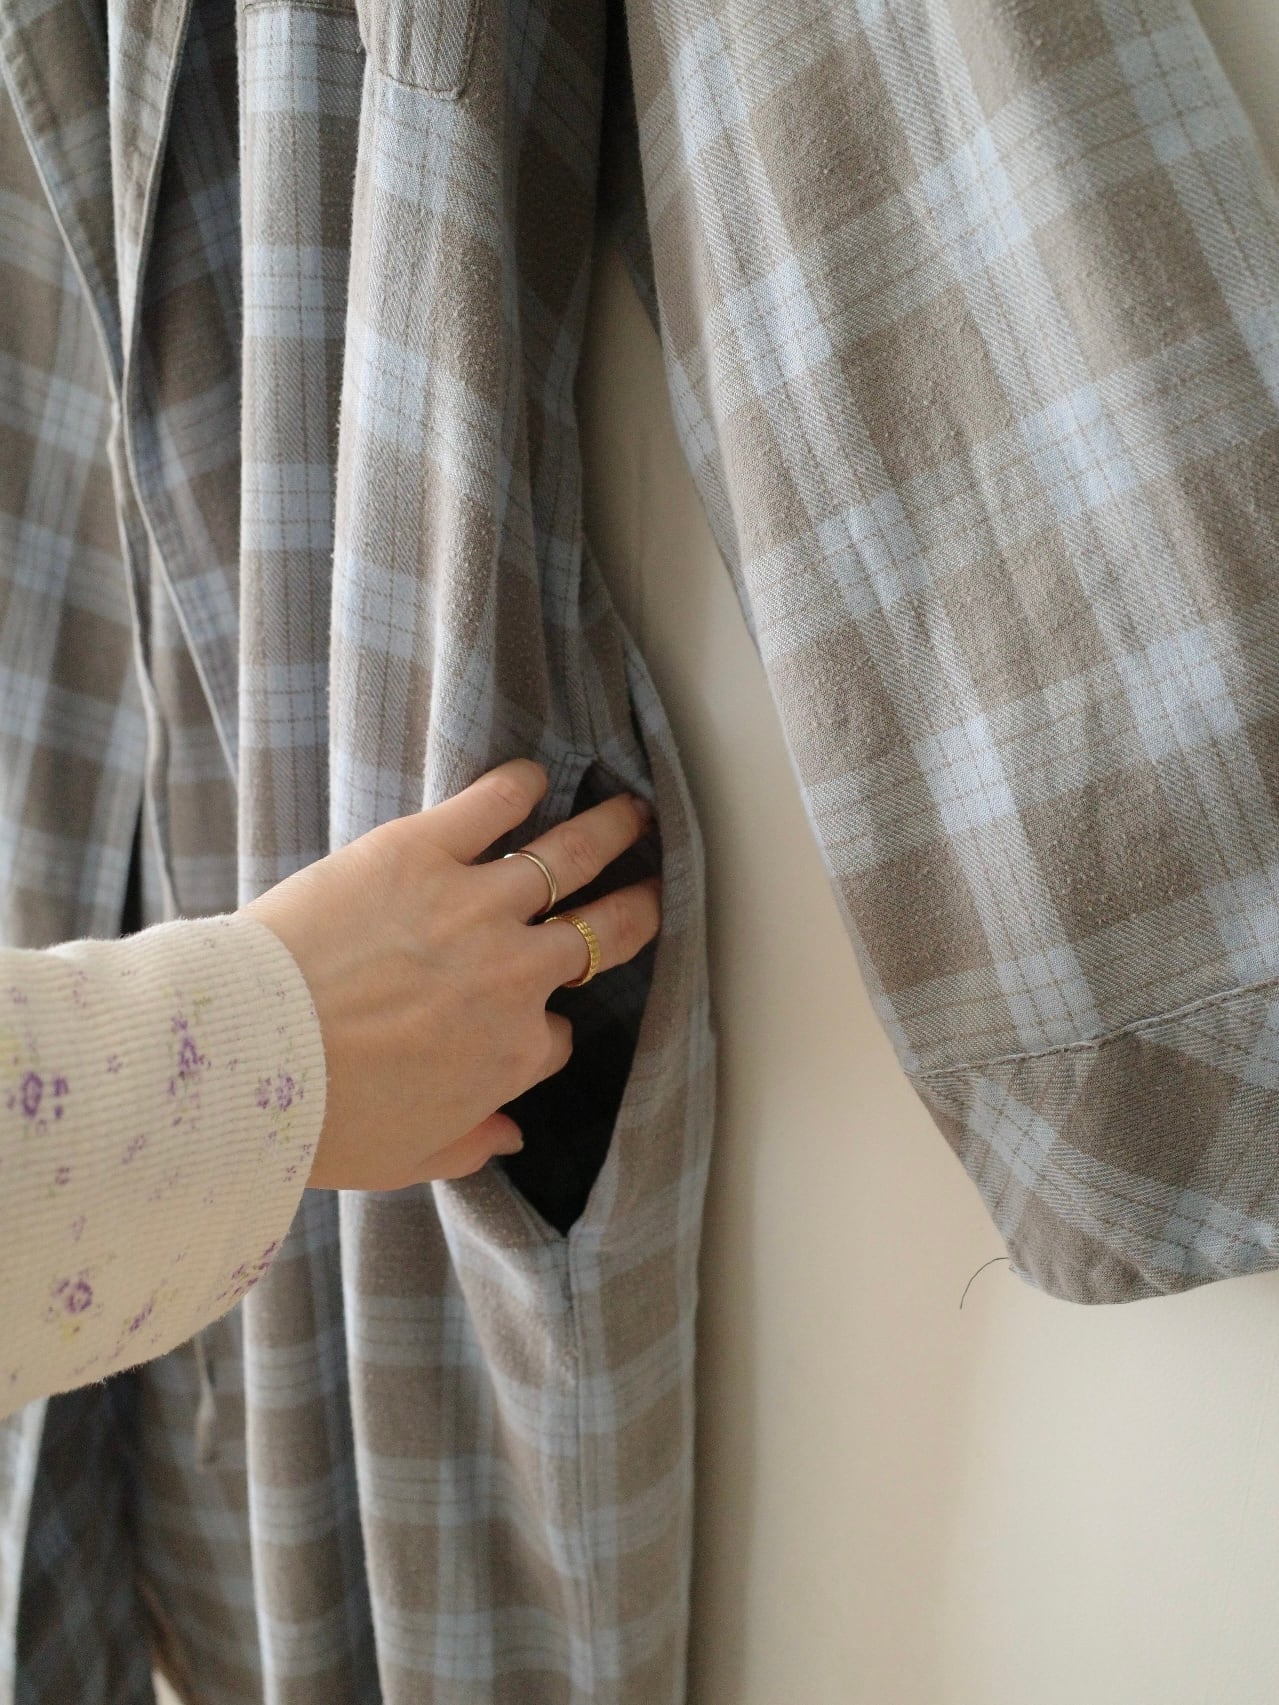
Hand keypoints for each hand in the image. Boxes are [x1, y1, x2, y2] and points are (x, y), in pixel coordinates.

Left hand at [242, 759, 659, 1190]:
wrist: (251, 1054)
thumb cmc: (319, 1121)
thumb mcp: (403, 1158)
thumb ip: (466, 1145)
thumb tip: (508, 1136)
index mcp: (512, 1053)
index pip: (555, 1036)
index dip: (541, 1030)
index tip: (525, 1023)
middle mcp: (515, 974)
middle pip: (600, 934)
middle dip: (634, 910)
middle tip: (652, 888)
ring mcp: (475, 906)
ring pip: (568, 857)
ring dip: (608, 832)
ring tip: (631, 813)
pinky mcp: (421, 850)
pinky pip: (491, 804)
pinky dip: (517, 786)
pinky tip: (532, 776)